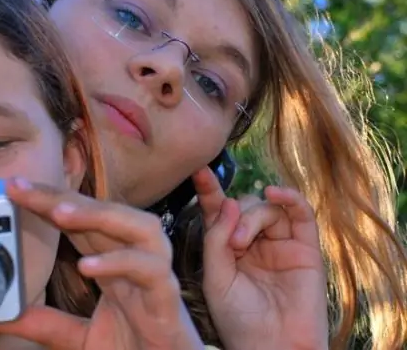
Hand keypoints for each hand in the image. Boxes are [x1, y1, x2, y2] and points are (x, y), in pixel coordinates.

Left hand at [0, 178, 204, 349]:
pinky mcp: (168, 298)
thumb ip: (47, 324)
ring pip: (138, 226)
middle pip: (103, 213)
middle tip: (23, 190)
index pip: (82, 222)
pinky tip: (88, 265)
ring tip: (59, 213)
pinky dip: (120, 262)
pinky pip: (150, 270)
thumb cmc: (134, 349)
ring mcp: (155, 276)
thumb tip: (6, 318)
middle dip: (63, 198)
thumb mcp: (80, 338)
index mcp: (114, 264)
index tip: (15, 189)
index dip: (50, 202)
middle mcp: (136, 260)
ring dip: (98, 215)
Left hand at [194, 167, 327, 349]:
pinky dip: (290, 198)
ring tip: (244, 243)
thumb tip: (228, 202)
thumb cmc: (239, 319)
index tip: (198, 172)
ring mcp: (280, 245)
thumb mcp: (215, 277)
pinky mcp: (306, 249)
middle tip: (232, 244)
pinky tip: (275, 193)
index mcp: (228, 249)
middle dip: (233, 215)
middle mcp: (254, 243)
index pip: (218, 212)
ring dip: (252, 217)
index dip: (210, 191)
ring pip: (267, 208)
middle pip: (243, 206)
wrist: (273, 347)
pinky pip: (301, 214)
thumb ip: (216, 239)